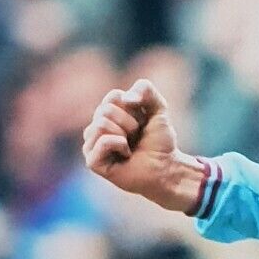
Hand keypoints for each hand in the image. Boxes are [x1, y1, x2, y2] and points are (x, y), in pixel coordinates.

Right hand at [81, 77, 204, 212]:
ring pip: (101, 123)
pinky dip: (120, 144)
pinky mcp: (93, 162)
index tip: (142, 122)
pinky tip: (126, 155)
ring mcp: (92, 145)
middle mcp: (96, 128)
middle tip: (137, 137)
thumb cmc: (160, 142)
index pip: (113, 96)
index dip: (134, 108)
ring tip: (130, 146)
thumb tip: (125, 97)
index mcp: (108, 114)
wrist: (166, 168)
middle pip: (105, 110)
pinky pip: (103, 141)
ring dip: (124, 134)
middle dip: (129, 122)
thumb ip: (146, 90)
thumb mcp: (158, 109)